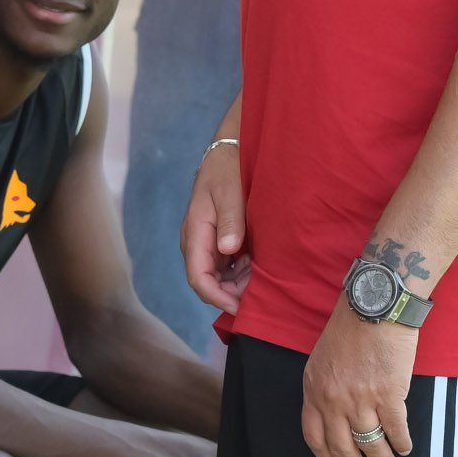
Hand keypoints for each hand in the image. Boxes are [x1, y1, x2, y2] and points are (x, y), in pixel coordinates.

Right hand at [182, 144, 248, 312]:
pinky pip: (226, 265)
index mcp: (195, 232)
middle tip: (260, 289)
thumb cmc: (228, 169)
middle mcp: (196, 241)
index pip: (198, 277)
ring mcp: (207, 241)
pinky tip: (258, 263)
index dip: (217, 297)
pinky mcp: (218, 238)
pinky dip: (242, 271)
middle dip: (232, 292)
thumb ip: (230, 221)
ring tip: (262, 274)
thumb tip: (228, 250)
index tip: (241, 307)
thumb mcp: (230, 192)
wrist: (229, 149)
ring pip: (218, 276)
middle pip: (208, 282)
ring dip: (238, 283)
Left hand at [300, 305, 419, 456]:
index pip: (315, 437)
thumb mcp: (323, 358)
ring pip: (371, 445)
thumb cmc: (350, 326)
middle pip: (342, 450)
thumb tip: (336, 415)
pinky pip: (396, 431)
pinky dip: (402, 444)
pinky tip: (406, 448)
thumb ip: (325, 387)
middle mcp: (333, 399)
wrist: (374, 304)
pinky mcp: (388, 395)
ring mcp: (360, 399)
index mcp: (313, 389)